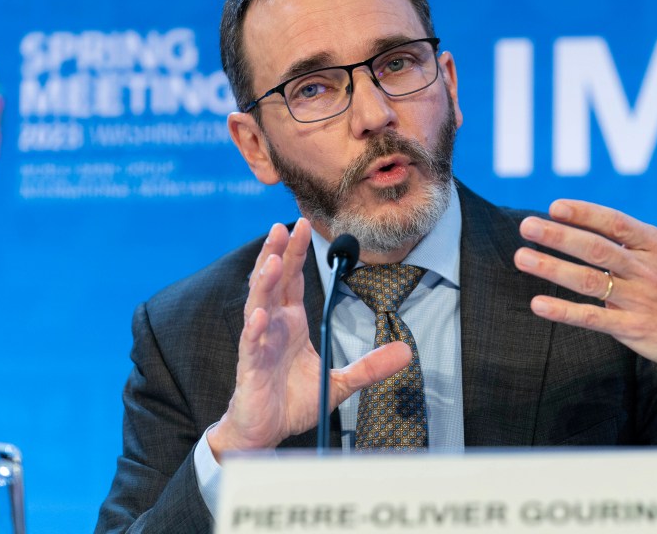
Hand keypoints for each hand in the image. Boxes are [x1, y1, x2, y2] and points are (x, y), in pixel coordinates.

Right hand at [208, 219, 411, 455]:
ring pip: (258, 305)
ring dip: (264, 282)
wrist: (266, 432)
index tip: (301, 224)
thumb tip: (406, 353)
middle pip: (274, 282)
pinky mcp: (250, 368)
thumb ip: (370, 366)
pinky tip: (260, 314)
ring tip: (273, 260)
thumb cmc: (293, 402)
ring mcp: (259, 344)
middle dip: (278, 253)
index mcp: (291, 322)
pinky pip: (251, 343)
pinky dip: (255, 328)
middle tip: (284, 226)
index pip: (293, 279)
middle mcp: (273, 326)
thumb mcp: (340, 381)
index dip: (297, 252)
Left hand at [513, 171, 656, 392]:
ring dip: (552, 268)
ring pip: (589, 281)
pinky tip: (538, 304)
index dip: (585, 213)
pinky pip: (593, 318)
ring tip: (521, 257)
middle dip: (558, 235)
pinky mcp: (633, 329)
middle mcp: (648, 271)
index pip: (616, 224)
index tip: (555, 205)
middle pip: (596, 248)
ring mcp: (639, 301)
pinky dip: (564, 311)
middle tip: (526, 225)